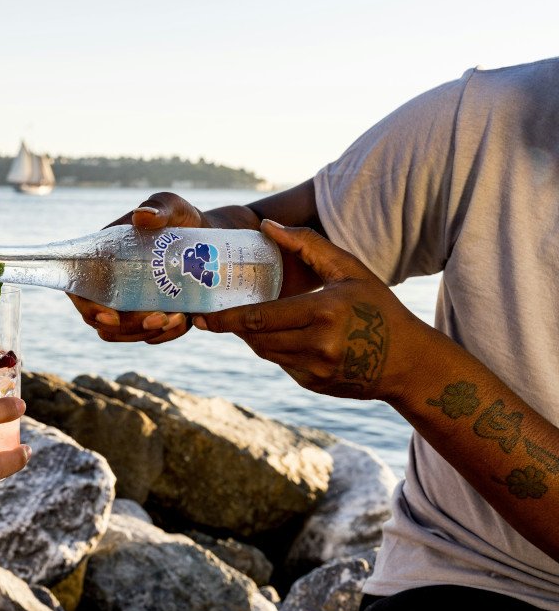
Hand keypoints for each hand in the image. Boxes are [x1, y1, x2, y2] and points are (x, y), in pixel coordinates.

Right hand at [69, 191, 259, 344]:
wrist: (210, 237)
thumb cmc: (182, 218)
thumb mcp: (172, 206)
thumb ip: (159, 207)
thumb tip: (141, 216)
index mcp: (102, 259)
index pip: (81, 290)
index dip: (89, 308)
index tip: (112, 317)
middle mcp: (111, 284)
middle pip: (102, 321)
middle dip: (128, 327)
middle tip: (159, 318)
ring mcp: (130, 303)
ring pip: (125, 333)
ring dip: (148, 333)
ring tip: (178, 318)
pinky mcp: (151, 315)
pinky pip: (150, 335)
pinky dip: (166, 334)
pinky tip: (185, 320)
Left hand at [193, 221, 431, 400]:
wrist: (409, 362)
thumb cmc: (378, 307)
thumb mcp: (349, 269)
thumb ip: (307, 245)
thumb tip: (266, 226)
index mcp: (324, 312)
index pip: (260, 317)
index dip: (227, 318)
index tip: (202, 317)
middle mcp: (318, 345)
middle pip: (256, 337)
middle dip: (232, 326)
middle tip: (208, 316)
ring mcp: (315, 369)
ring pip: (264, 352)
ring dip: (250, 335)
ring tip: (242, 318)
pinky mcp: (312, 384)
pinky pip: (279, 363)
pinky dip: (272, 348)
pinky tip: (277, 333)